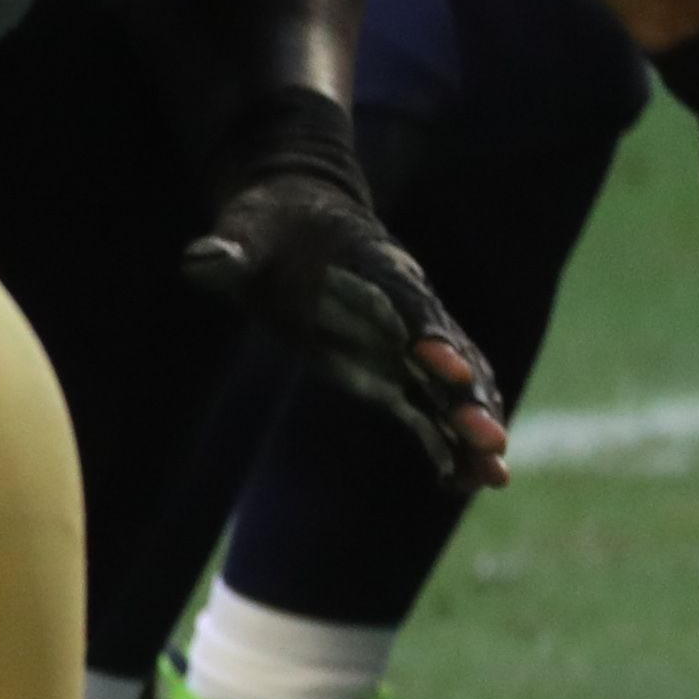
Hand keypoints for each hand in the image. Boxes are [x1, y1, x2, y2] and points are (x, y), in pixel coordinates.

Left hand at [181, 161, 508, 489]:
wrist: (296, 216)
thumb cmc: (269, 222)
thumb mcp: (247, 229)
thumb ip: (233, 248)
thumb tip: (204, 260)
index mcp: (372, 267)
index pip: (407, 303)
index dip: (429, 334)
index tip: (446, 368)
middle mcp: (400, 307)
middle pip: (447, 353)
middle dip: (467, 396)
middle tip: (490, 440)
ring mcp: (399, 340)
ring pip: (449, 386)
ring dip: (472, 427)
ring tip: (494, 476)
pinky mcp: (387, 366)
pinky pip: (425, 406)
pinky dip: (445, 441)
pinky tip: (462, 482)